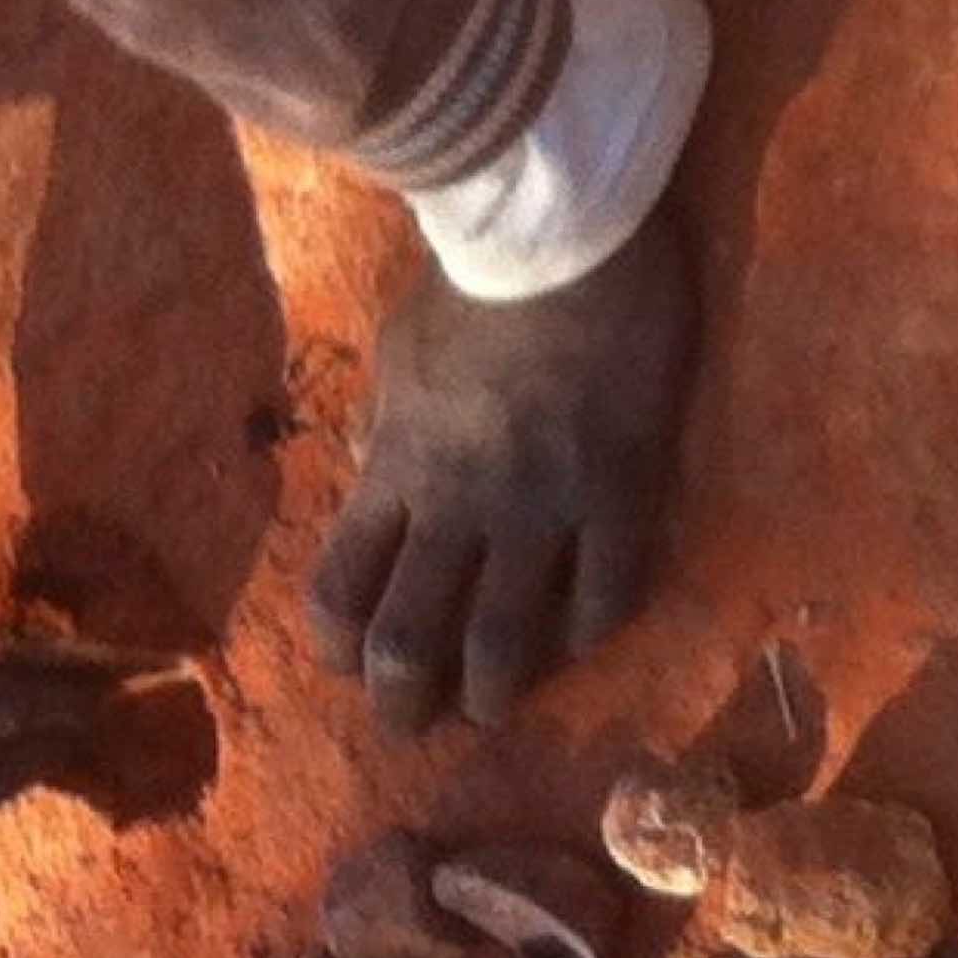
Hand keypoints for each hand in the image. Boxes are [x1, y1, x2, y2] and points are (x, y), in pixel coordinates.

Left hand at [308, 209, 695, 733]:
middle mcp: (459, 505)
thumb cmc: (472, 287)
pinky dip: (590, 631)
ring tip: (492, 707)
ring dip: (493, 693)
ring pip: (506, 643)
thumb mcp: (398, 361)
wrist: (567, 237)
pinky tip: (579, 637)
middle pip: (410, 640)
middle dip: (402, 700)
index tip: (345, 661)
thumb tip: (378, 491)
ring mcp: (544, 506)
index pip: (339, 590)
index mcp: (395, 469)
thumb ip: (388, 438)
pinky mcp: (623, 492)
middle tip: (412, 721)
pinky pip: (608, 594)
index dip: (335, 645)